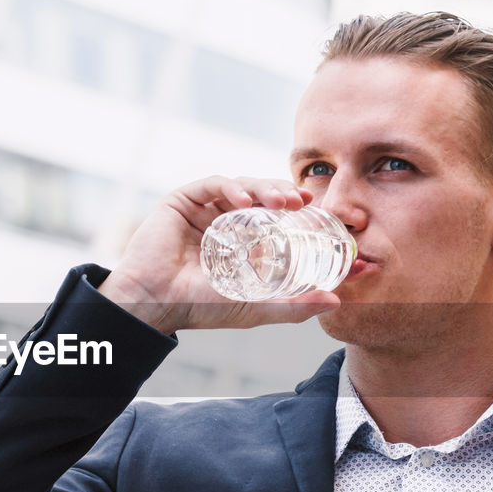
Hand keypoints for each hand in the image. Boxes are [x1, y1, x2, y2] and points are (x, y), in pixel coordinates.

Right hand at [98, 176, 340, 332]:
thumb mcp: (256, 307)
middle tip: (304, 200)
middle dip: (284, 193)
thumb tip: (336, 301)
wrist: (156, 304)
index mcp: (239, 242)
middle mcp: (222, 222)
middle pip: (260, 197)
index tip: (320, 212)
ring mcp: (202, 210)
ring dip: (264, 188)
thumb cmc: (201, 308)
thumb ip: (294, 306)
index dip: (297, 211)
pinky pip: (211, 184)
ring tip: (282, 200)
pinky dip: (231, 187)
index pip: (273, 217)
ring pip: (240, 186)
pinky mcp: (181, 200)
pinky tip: (246, 201)